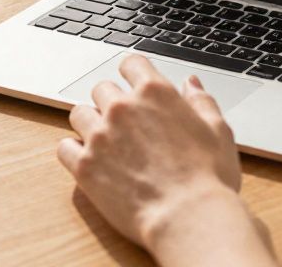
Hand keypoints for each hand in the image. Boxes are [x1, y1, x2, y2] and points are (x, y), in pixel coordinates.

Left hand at [57, 55, 275, 266]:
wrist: (189, 217)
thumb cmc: (208, 177)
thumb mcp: (218, 131)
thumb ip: (202, 101)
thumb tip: (191, 84)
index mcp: (155, 93)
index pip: (131, 63)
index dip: (133, 72)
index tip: (134, 84)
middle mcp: (122, 108)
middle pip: (102, 88)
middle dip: (112, 101)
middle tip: (125, 122)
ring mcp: (100, 136)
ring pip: (79, 113)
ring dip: (89, 122)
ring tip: (104, 140)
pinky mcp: (85, 166)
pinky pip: (64, 147)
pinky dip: (73, 151)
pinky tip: (88, 159)